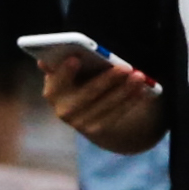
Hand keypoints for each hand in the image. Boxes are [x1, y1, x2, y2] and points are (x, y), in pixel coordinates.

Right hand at [42, 43, 164, 152]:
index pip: (56, 82)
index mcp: (53, 90)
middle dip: (107, 80)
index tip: (75, 59)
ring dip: (125, 90)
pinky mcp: (96, 130)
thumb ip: (63, 63)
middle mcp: (63, 110)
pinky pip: (116, 114)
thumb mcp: (71, 71)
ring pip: (106, 105)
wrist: (85, 110)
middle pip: (87, 94)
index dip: (64, 72)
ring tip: (139, 76)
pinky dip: (130, 101)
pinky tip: (141, 91)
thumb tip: (47, 60)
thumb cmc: (78, 80)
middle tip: (125, 67)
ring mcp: (80, 123)